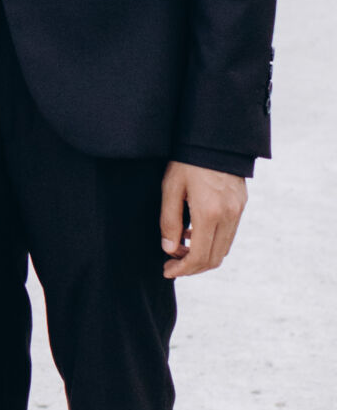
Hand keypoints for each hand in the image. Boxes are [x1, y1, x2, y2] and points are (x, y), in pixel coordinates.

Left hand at [160, 161, 245, 277]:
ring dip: (202, 255)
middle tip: (172, 264)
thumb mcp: (170, 188)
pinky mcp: (241, 205)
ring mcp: (238, 211)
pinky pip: (228, 234)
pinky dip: (212, 241)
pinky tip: (193, 232)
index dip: (182, 269)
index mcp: (209, 213)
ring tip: (180, 247)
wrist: (213, 138)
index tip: (167, 271)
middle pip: (213, 258)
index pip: (199, 257)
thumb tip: (169, 249)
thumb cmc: (187, 161)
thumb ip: (169, 221)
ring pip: (223, 248)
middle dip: (191, 267)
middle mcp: (228, 216)